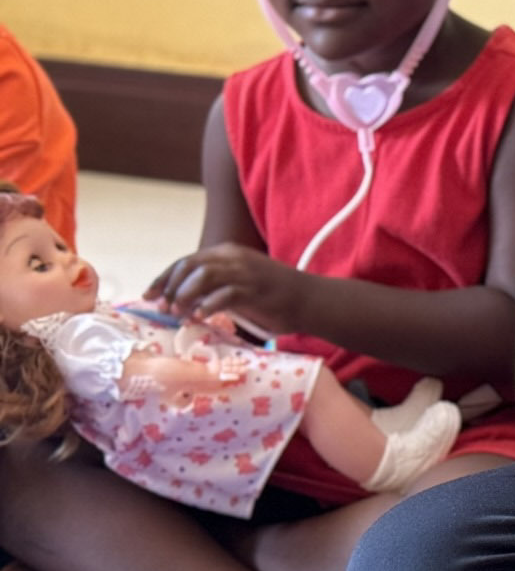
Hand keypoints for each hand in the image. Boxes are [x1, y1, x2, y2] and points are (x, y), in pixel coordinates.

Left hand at [149, 245, 306, 337]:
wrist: (310, 299)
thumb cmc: (272, 295)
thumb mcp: (238, 282)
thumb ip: (213, 285)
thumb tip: (180, 300)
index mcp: (227, 252)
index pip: (185, 261)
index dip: (163, 279)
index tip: (149, 296)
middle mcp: (233, 258)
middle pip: (189, 267)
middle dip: (171, 288)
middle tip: (164, 309)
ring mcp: (245, 272)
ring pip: (202, 277)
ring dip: (185, 296)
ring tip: (180, 315)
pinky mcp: (255, 289)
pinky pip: (224, 295)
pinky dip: (207, 306)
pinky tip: (200, 317)